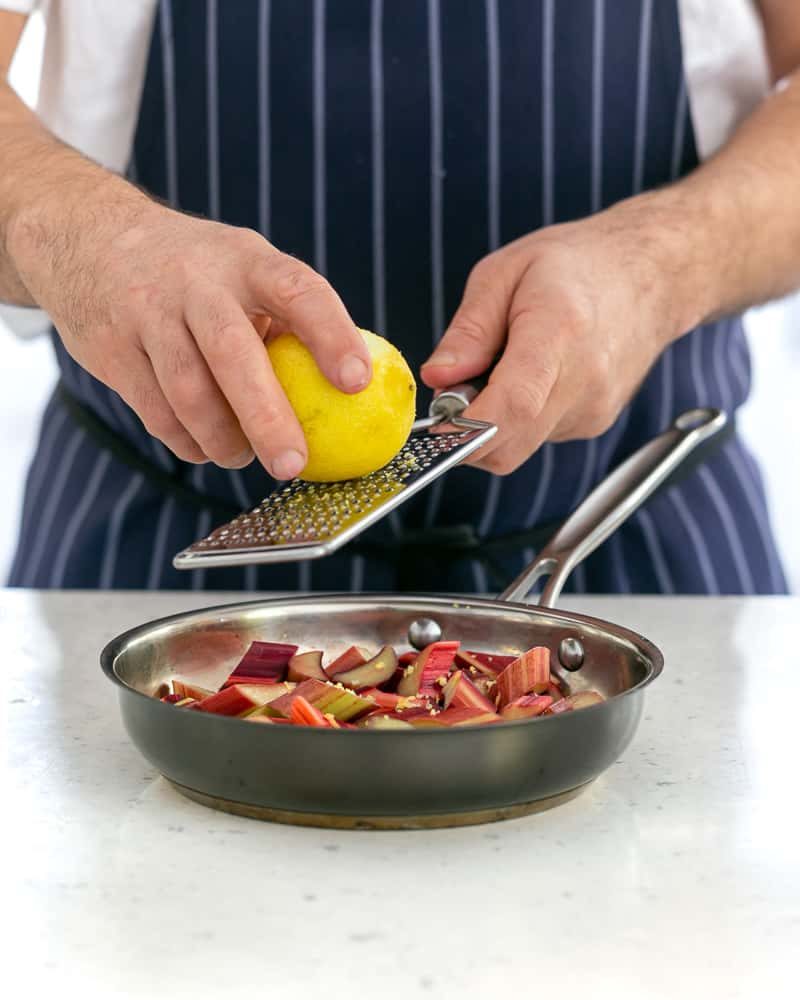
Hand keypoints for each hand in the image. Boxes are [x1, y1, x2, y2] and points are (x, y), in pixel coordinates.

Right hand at [9, 182, 370, 476]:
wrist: (88, 237)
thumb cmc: (196, 272)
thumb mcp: (243, 269)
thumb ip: (287, 320)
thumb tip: (346, 395)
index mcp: (245, 259)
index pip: (297, 290)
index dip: (330, 334)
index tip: (356, 381)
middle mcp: (195, 281)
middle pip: (232, 351)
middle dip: (266, 415)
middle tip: (292, 464)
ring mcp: (145, 312)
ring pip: (187, 391)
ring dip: (222, 439)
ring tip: (244, 459)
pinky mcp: (109, 348)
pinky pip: (155, 412)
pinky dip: (187, 441)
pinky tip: (205, 446)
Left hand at [421, 195, 697, 473]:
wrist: (654, 274)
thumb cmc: (577, 264)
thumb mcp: (505, 273)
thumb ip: (468, 330)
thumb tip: (438, 378)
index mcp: (558, 332)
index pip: (512, 405)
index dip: (465, 428)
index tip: (436, 425)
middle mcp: (583, 381)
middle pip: (508, 445)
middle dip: (465, 433)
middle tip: (457, 389)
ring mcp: (594, 408)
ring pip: (518, 446)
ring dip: (493, 422)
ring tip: (504, 367)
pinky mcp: (595, 423)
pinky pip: (537, 437)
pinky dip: (519, 418)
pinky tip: (533, 376)